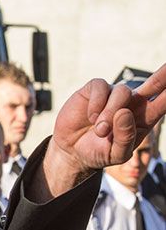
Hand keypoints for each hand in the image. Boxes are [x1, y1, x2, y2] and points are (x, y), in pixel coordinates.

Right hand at [39, 63, 165, 197]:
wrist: (72, 150)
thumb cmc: (99, 151)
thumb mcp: (116, 154)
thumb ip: (126, 137)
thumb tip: (124, 113)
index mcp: (144, 119)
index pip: (163, 103)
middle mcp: (131, 103)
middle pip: (153, 84)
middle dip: (163, 75)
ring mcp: (113, 95)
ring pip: (122, 92)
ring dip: (110, 113)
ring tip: (100, 131)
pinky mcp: (94, 90)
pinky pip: (101, 88)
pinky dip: (96, 105)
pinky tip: (91, 118)